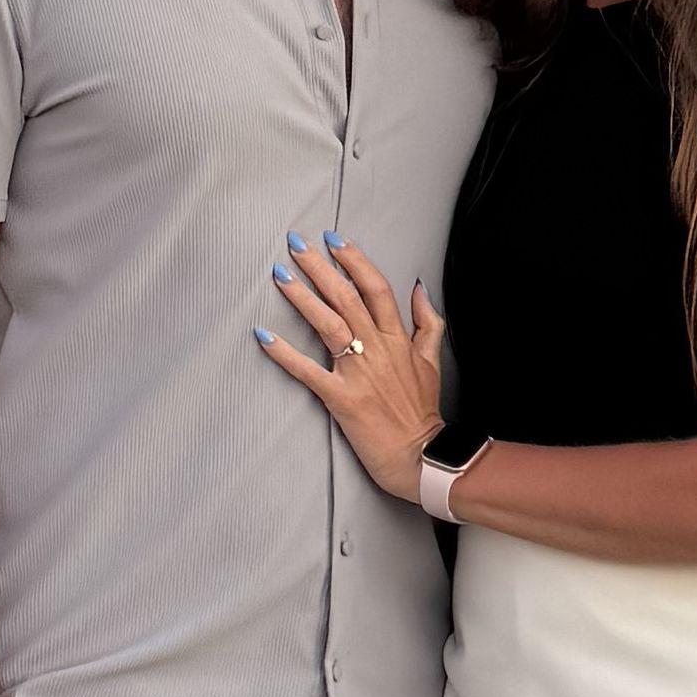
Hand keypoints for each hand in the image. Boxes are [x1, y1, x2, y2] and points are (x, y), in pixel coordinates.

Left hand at [256, 235, 449, 487]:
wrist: (423, 455)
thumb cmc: (422, 411)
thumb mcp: (432, 360)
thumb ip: (426, 321)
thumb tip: (418, 288)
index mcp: (398, 339)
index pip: (375, 287)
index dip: (354, 260)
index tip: (334, 240)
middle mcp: (377, 349)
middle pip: (346, 297)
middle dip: (319, 267)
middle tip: (295, 244)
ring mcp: (358, 373)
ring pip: (328, 324)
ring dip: (301, 297)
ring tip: (280, 274)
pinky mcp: (341, 399)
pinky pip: (308, 372)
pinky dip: (284, 353)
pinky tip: (264, 335)